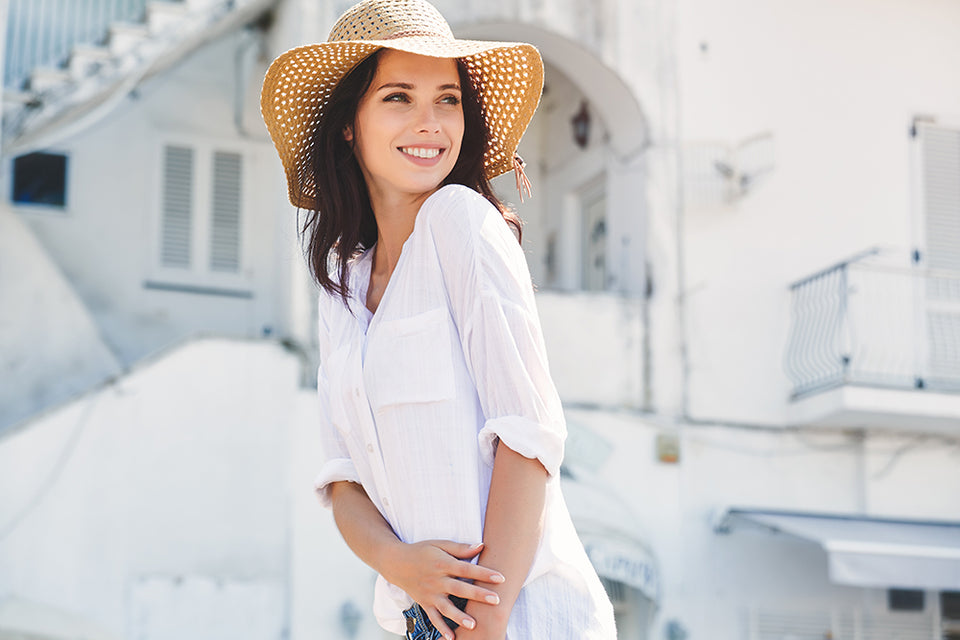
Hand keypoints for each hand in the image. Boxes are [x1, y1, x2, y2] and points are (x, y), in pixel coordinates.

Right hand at [381, 540, 504, 639]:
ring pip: (446, 607)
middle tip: (496, 600)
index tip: (500, 577)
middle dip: (478, 595)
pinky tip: (451, 638)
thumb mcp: (440, 544)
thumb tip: (481, 546)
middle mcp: (437, 580)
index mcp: (443, 564)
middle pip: (460, 589)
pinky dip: (441, 628)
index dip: (483, 573)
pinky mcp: (424, 603)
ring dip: (459, 617)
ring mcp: (430, 594)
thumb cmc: (421, 551)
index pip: (466, 569)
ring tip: (473, 625)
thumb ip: (460, 548)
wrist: (396, 562)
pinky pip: (433, 618)